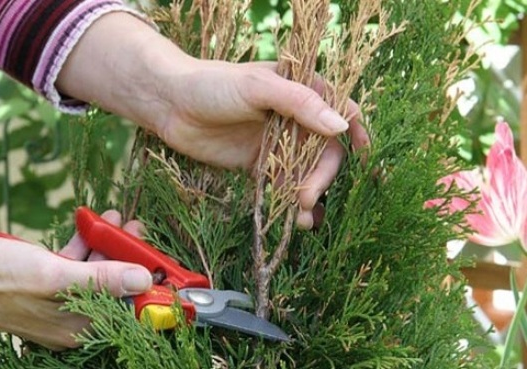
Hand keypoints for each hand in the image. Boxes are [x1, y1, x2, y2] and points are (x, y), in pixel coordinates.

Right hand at [0, 210, 150, 349]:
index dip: (148, 288)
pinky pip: (76, 266)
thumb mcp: (55, 276)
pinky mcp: (48, 286)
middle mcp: (73, 320)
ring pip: (96, 273)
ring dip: (107, 245)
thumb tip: (143, 280)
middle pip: (115, 289)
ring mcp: (60, 302)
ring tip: (116, 218)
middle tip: (137, 230)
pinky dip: (84, 245)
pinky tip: (90, 224)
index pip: (128, 312)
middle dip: (128, 257)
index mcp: (79, 327)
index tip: (161, 262)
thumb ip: (101, 279)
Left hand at [154, 60, 369, 228]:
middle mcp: (294, 117)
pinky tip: (292, 219)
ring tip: (301, 219)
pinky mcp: (259, 164)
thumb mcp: (258, 87)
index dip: (355, 129)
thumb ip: (300, 103)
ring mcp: (277, 142)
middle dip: (322, 175)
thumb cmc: (213, 84)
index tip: (363, 151)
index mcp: (301, 89)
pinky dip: (290, 201)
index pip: (339, 108)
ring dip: (309, 194)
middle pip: (325, 149)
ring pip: (306, 171)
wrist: (169, 104)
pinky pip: (282, 184)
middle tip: (307, 196)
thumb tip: (340, 127)